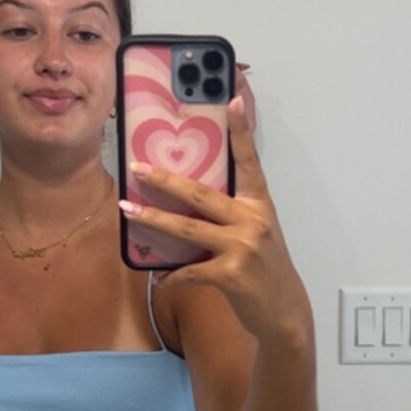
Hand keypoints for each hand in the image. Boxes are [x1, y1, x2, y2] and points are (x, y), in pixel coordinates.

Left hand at [120, 93, 309, 345]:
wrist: (283, 310)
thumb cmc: (264, 268)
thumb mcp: (257, 232)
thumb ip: (232, 213)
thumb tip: (187, 199)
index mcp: (259, 204)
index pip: (249, 161)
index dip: (240, 131)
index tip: (230, 100)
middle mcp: (253, 221)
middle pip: (202, 193)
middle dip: (165, 180)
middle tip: (137, 168)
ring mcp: (243, 248)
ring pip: (189, 228)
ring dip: (153, 219)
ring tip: (127, 211)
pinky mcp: (231, 276)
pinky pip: (190, 271)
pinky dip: (171, 275)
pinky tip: (158, 277)